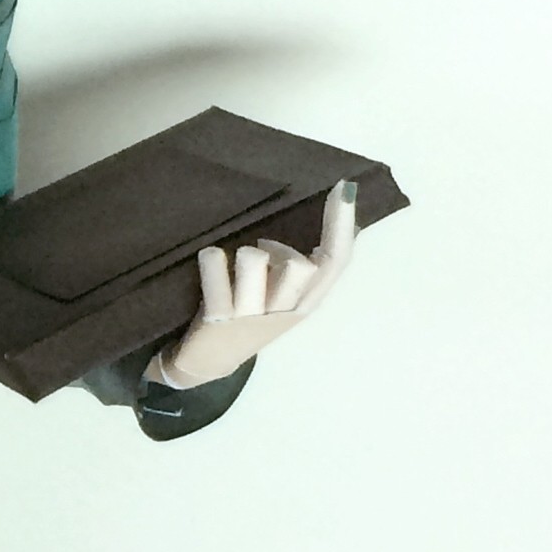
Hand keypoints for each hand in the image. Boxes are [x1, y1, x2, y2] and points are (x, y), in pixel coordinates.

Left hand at [154, 181, 357, 387]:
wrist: (208, 363)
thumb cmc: (248, 318)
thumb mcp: (283, 297)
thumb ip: (303, 267)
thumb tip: (329, 221)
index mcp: (305, 303)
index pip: (336, 261)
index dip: (342, 224)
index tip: (344, 188)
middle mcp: (282, 311)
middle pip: (302, 264)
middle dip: (279, 250)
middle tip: (259, 258)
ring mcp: (249, 316)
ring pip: (253, 259)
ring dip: (242, 254)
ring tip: (231, 269)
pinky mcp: (217, 317)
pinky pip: (216, 265)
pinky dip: (211, 259)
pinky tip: (210, 268)